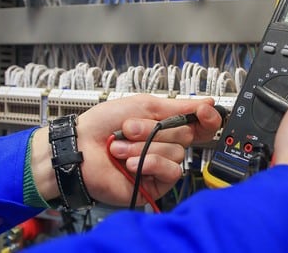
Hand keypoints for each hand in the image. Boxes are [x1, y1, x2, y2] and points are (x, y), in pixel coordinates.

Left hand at [31, 94, 222, 206]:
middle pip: (186, 135)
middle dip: (155, 129)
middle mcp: (165, 144)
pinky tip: (131, 163)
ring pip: (177, 153)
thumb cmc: (103, 125)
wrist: (80, 147)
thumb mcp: (142, 106)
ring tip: (121, 147)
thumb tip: (207, 103)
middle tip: (129, 129)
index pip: (199, 124)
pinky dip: (150, 163)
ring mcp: (160, 164)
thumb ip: (177, 106)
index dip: (206, 118)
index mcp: (165, 125)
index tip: (202, 111)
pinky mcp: (155, 183)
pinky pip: (170, 171)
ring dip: (145, 147)